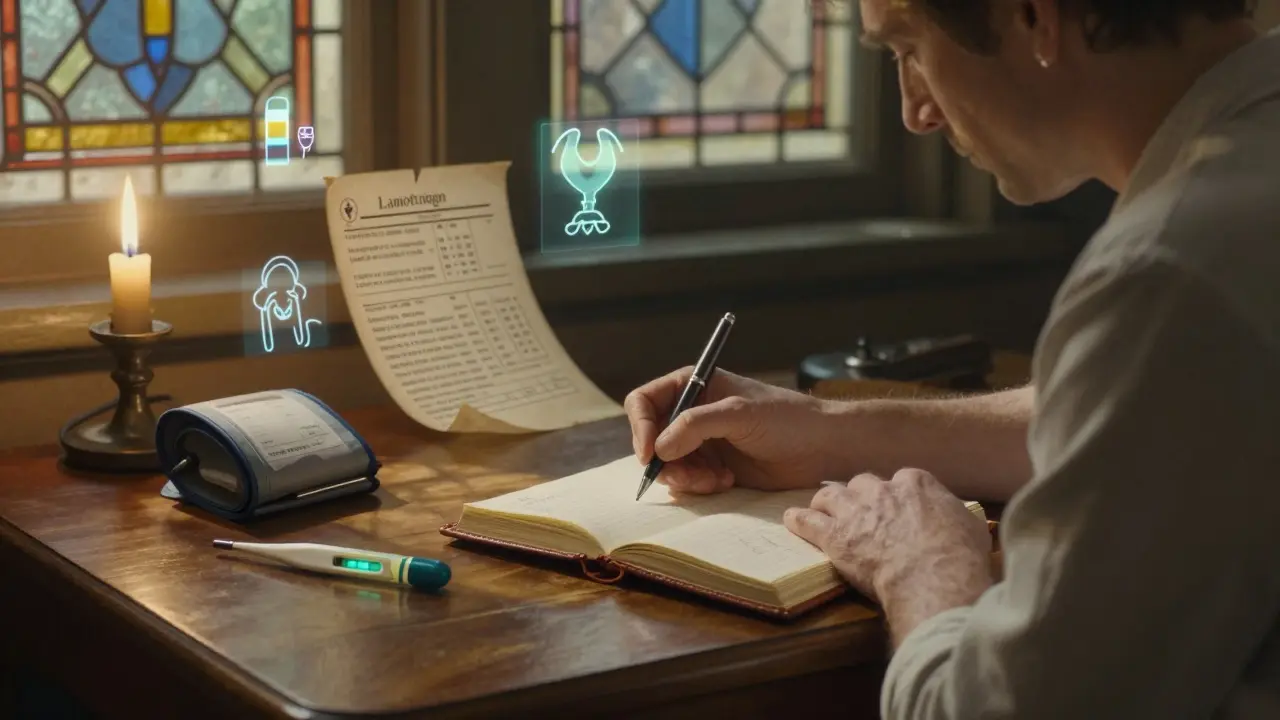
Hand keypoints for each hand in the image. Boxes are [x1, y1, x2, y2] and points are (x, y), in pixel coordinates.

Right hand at [624, 368, 841, 493]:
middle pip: (651, 438)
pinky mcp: (713, 467)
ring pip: (668, 464)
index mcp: (694, 386)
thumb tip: (659, 448)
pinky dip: (699, 486)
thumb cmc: (786, 418)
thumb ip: (696, 425)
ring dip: (685, 477)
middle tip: (690, 476)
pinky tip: (725, 482)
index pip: (645, 401)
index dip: (640, 427)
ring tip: (715, 480)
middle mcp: (692, 412)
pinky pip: (688, 481)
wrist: (821, 447)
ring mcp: (702, 442)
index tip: (650, 454)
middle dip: (666, 461)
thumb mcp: (739, 414)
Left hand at [784, 469, 991, 642]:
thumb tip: (965, 522)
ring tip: (822, 508)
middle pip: (863, 483)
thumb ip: (958, 518)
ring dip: (827, 501)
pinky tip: (792, 520)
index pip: (903, 479)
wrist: (933, 576)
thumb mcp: (971, 528)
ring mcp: (855, 511)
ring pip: (831, 494)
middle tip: (860, 509)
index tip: (899, 506)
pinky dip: (799, 519)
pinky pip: (808, 521)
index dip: (898, 494)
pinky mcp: (835, 536)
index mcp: (916, 483)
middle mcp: (882, 490)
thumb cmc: (960, 556)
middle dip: (861, 495)